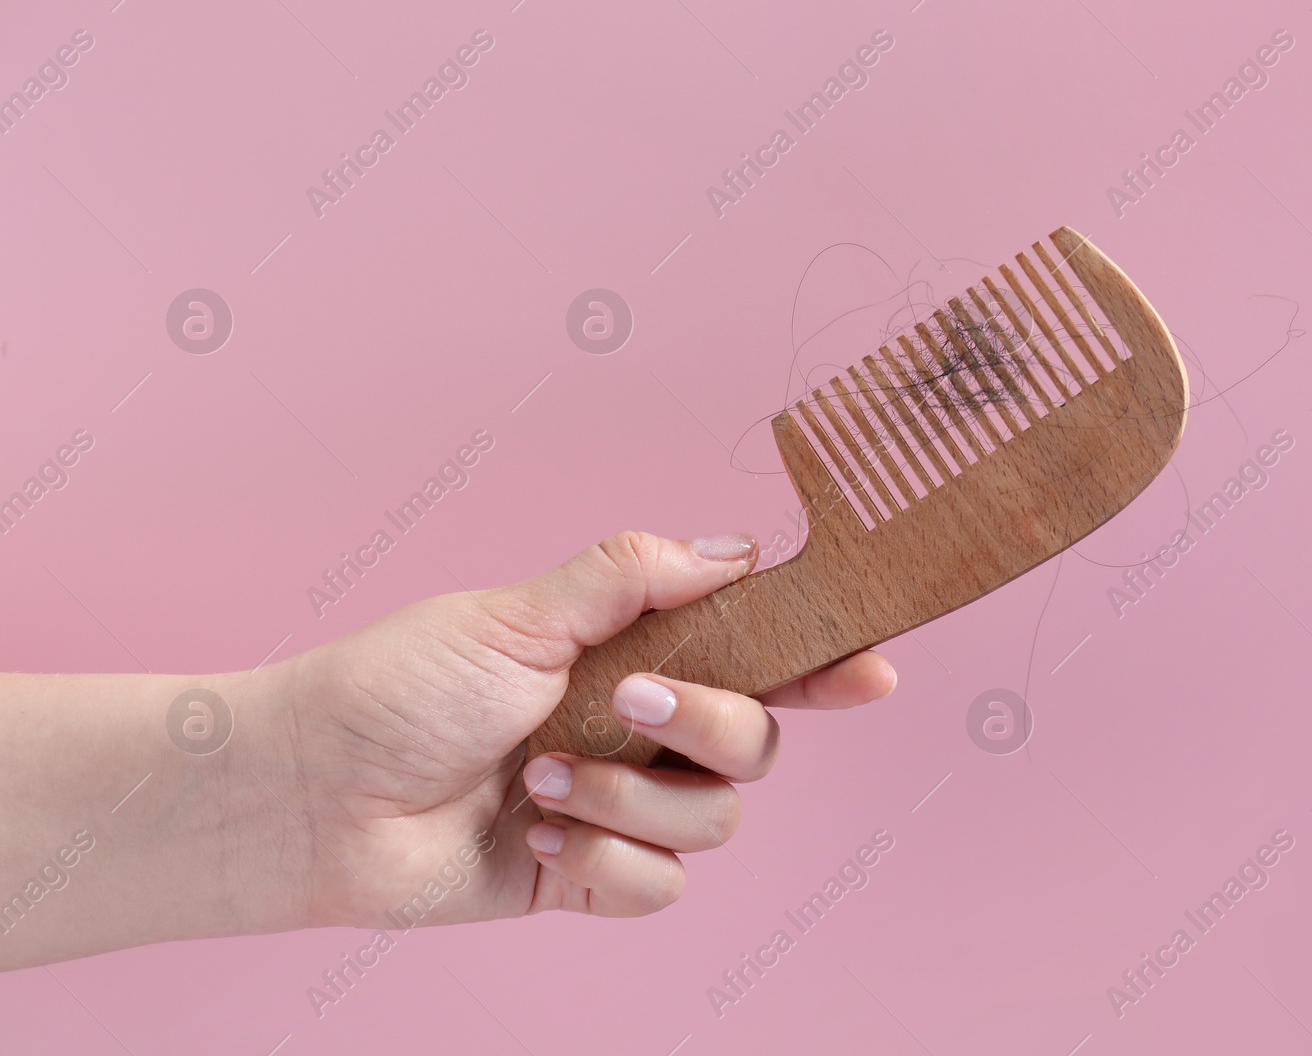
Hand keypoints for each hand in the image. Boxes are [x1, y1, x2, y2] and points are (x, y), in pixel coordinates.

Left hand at [279, 531, 896, 927]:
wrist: (317, 796)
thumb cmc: (400, 686)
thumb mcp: (516, 612)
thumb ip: (629, 577)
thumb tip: (737, 548)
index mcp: (632, 653)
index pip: (755, 655)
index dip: (821, 662)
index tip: (871, 669)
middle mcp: (640, 729)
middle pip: (757, 739)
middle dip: (711, 722)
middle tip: (632, 701)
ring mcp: (621, 805)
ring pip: (714, 818)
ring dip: (632, 796)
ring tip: (544, 779)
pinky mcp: (593, 875)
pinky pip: (661, 884)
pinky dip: (607, 860)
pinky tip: (541, 837)